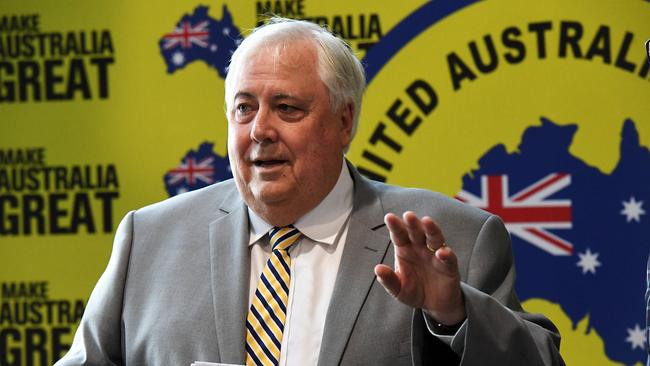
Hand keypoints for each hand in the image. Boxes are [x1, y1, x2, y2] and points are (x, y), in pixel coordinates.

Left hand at [374, 211, 465, 325]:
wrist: (435, 305)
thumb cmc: (414, 291)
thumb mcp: (398, 289)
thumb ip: (389, 280)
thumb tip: (377, 269)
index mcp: (405, 249)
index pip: (399, 235)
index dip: (395, 226)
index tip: (389, 217)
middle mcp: (420, 248)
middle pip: (416, 232)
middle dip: (412, 223)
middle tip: (408, 215)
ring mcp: (435, 255)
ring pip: (434, 238)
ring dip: (431, 229)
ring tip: (427, 222)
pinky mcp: (449, 266)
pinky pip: (449, 258)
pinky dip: (446, 254)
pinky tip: (442, 252)